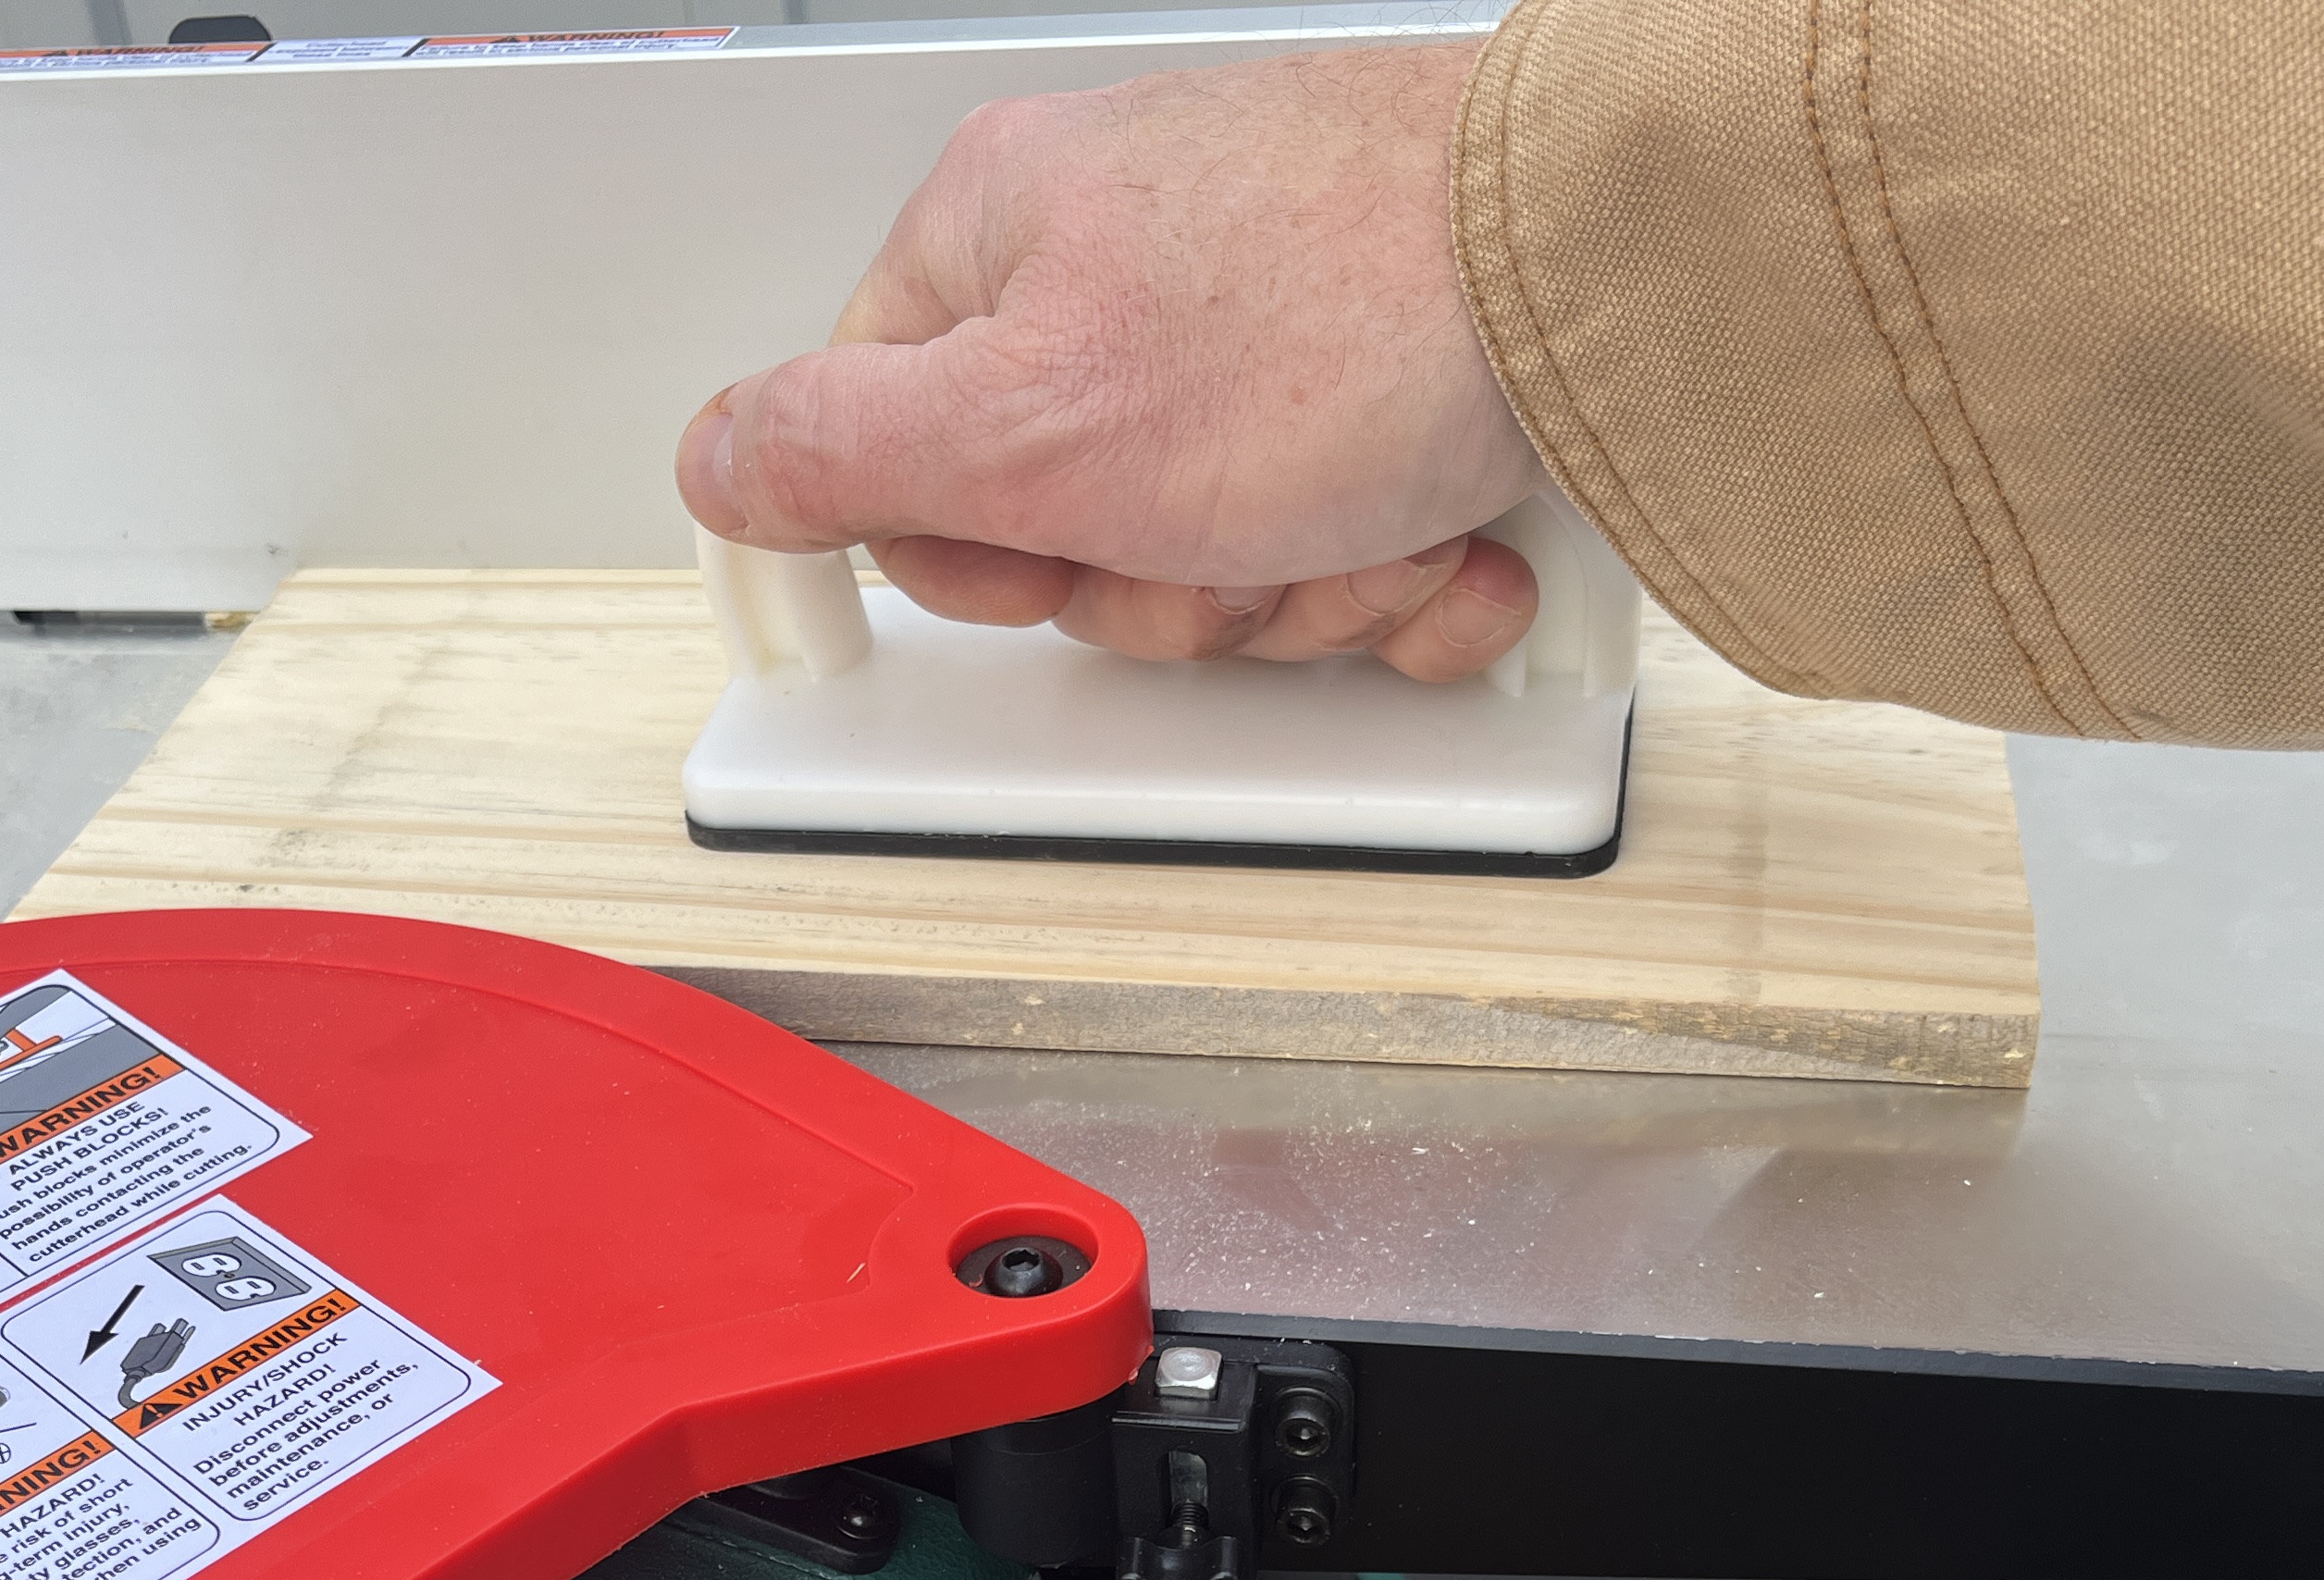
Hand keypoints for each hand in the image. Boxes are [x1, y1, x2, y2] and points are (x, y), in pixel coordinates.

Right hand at [676, 42, 1544, 683]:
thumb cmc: (1344, 313)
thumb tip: (710, 461)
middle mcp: (1140, 268)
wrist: (1613, 279)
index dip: (983, 556)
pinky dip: (1411, 573)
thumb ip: (838, 454)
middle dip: (1173, 590)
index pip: (904, 455)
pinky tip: (1451, 532)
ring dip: (1306, 594)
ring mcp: (1283, 329)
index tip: (1050, 565)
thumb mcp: (1026, 420)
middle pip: (1079, 532)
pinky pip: (1360, 544)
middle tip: (1229, 549)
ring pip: (1230, 559)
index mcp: (1008, 242)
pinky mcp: (1409, 388)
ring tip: (1370, 526)